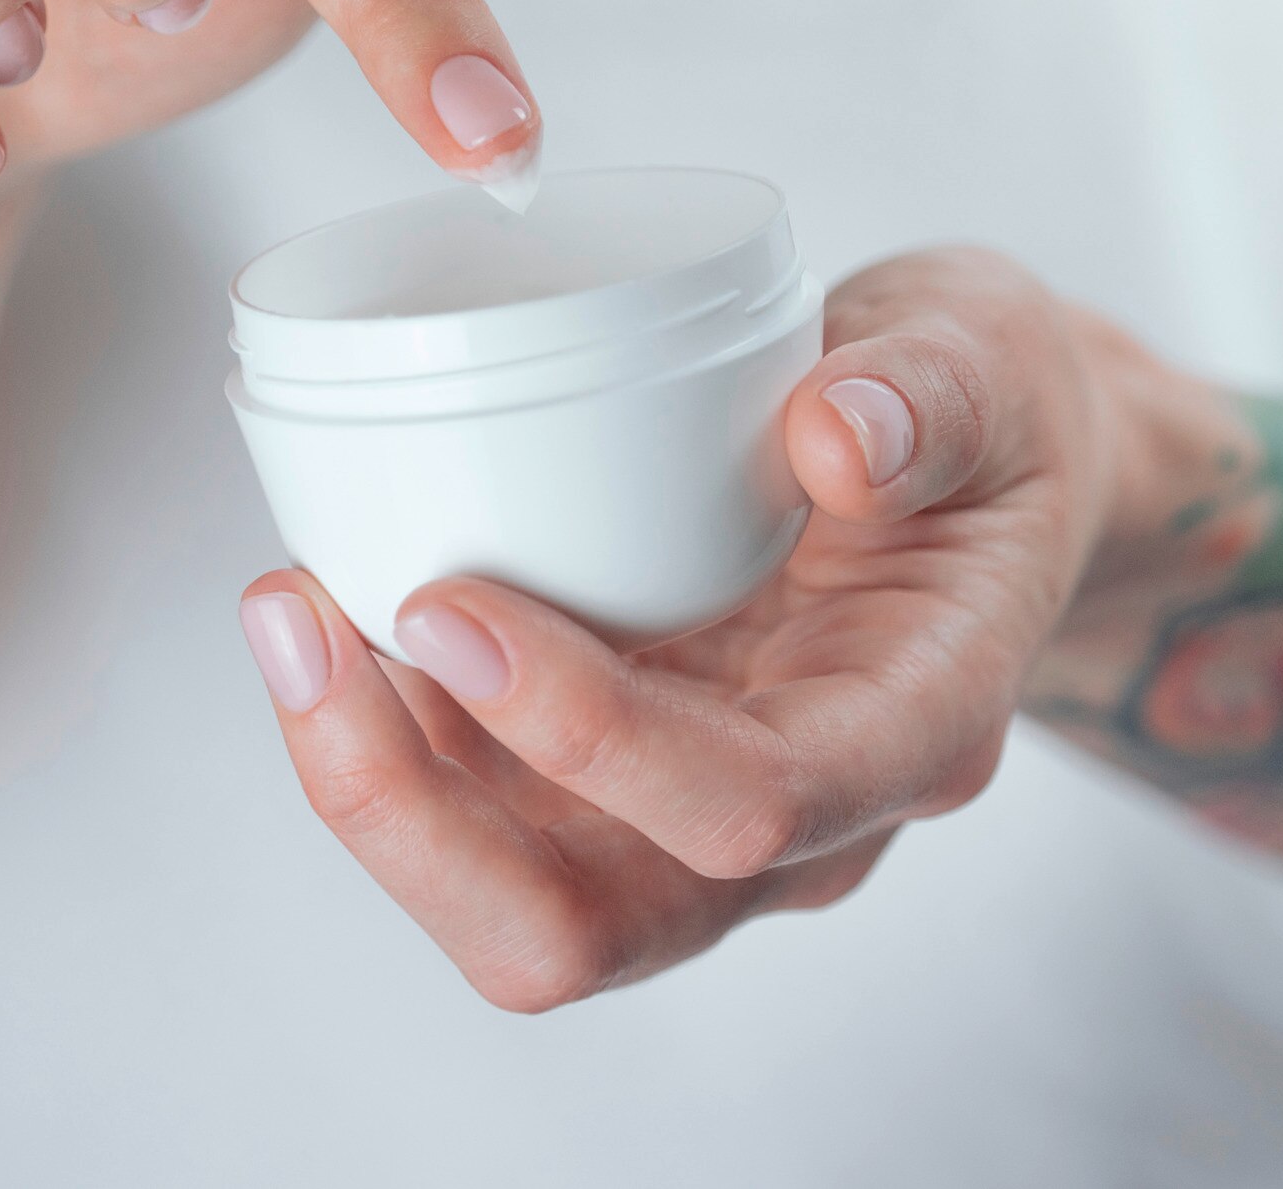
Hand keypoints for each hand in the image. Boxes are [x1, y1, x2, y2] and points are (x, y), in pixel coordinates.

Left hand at [237, 249, 1121, 1010]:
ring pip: (511, 901)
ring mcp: (696, 815)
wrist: (980, 469)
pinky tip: (328, 606)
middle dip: (414, 815)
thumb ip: (934, 393)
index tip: (451, 598)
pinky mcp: (617, 782)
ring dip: (372, 781)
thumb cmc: (987, 422)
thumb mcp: (992, 358)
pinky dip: (385, 730)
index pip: (753, 802)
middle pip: (589, 924)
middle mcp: (806, 819)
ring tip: (289, 607)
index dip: (590, 736)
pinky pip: (480, 812)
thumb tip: (834, 434)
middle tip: (305, 625)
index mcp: (914, 727)